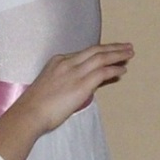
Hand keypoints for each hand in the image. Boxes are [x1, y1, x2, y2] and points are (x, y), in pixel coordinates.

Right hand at [15, 43, 134, 132]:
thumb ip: (64, 82)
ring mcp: (75, 72)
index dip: (100, 52)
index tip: (110, 52)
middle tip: (126, 46)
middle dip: (112, 47)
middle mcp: (67, 62)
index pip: (84, 54)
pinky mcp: (82, 84)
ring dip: (118, 54)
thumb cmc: (35, 106)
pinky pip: (103, 72)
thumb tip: (76, 89)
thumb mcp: (49, 85)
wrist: (29, 113)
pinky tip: (122, 70)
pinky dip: (114, 69)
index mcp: (58, 61)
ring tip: (130, 53)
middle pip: (95, 50)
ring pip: (102, 57)